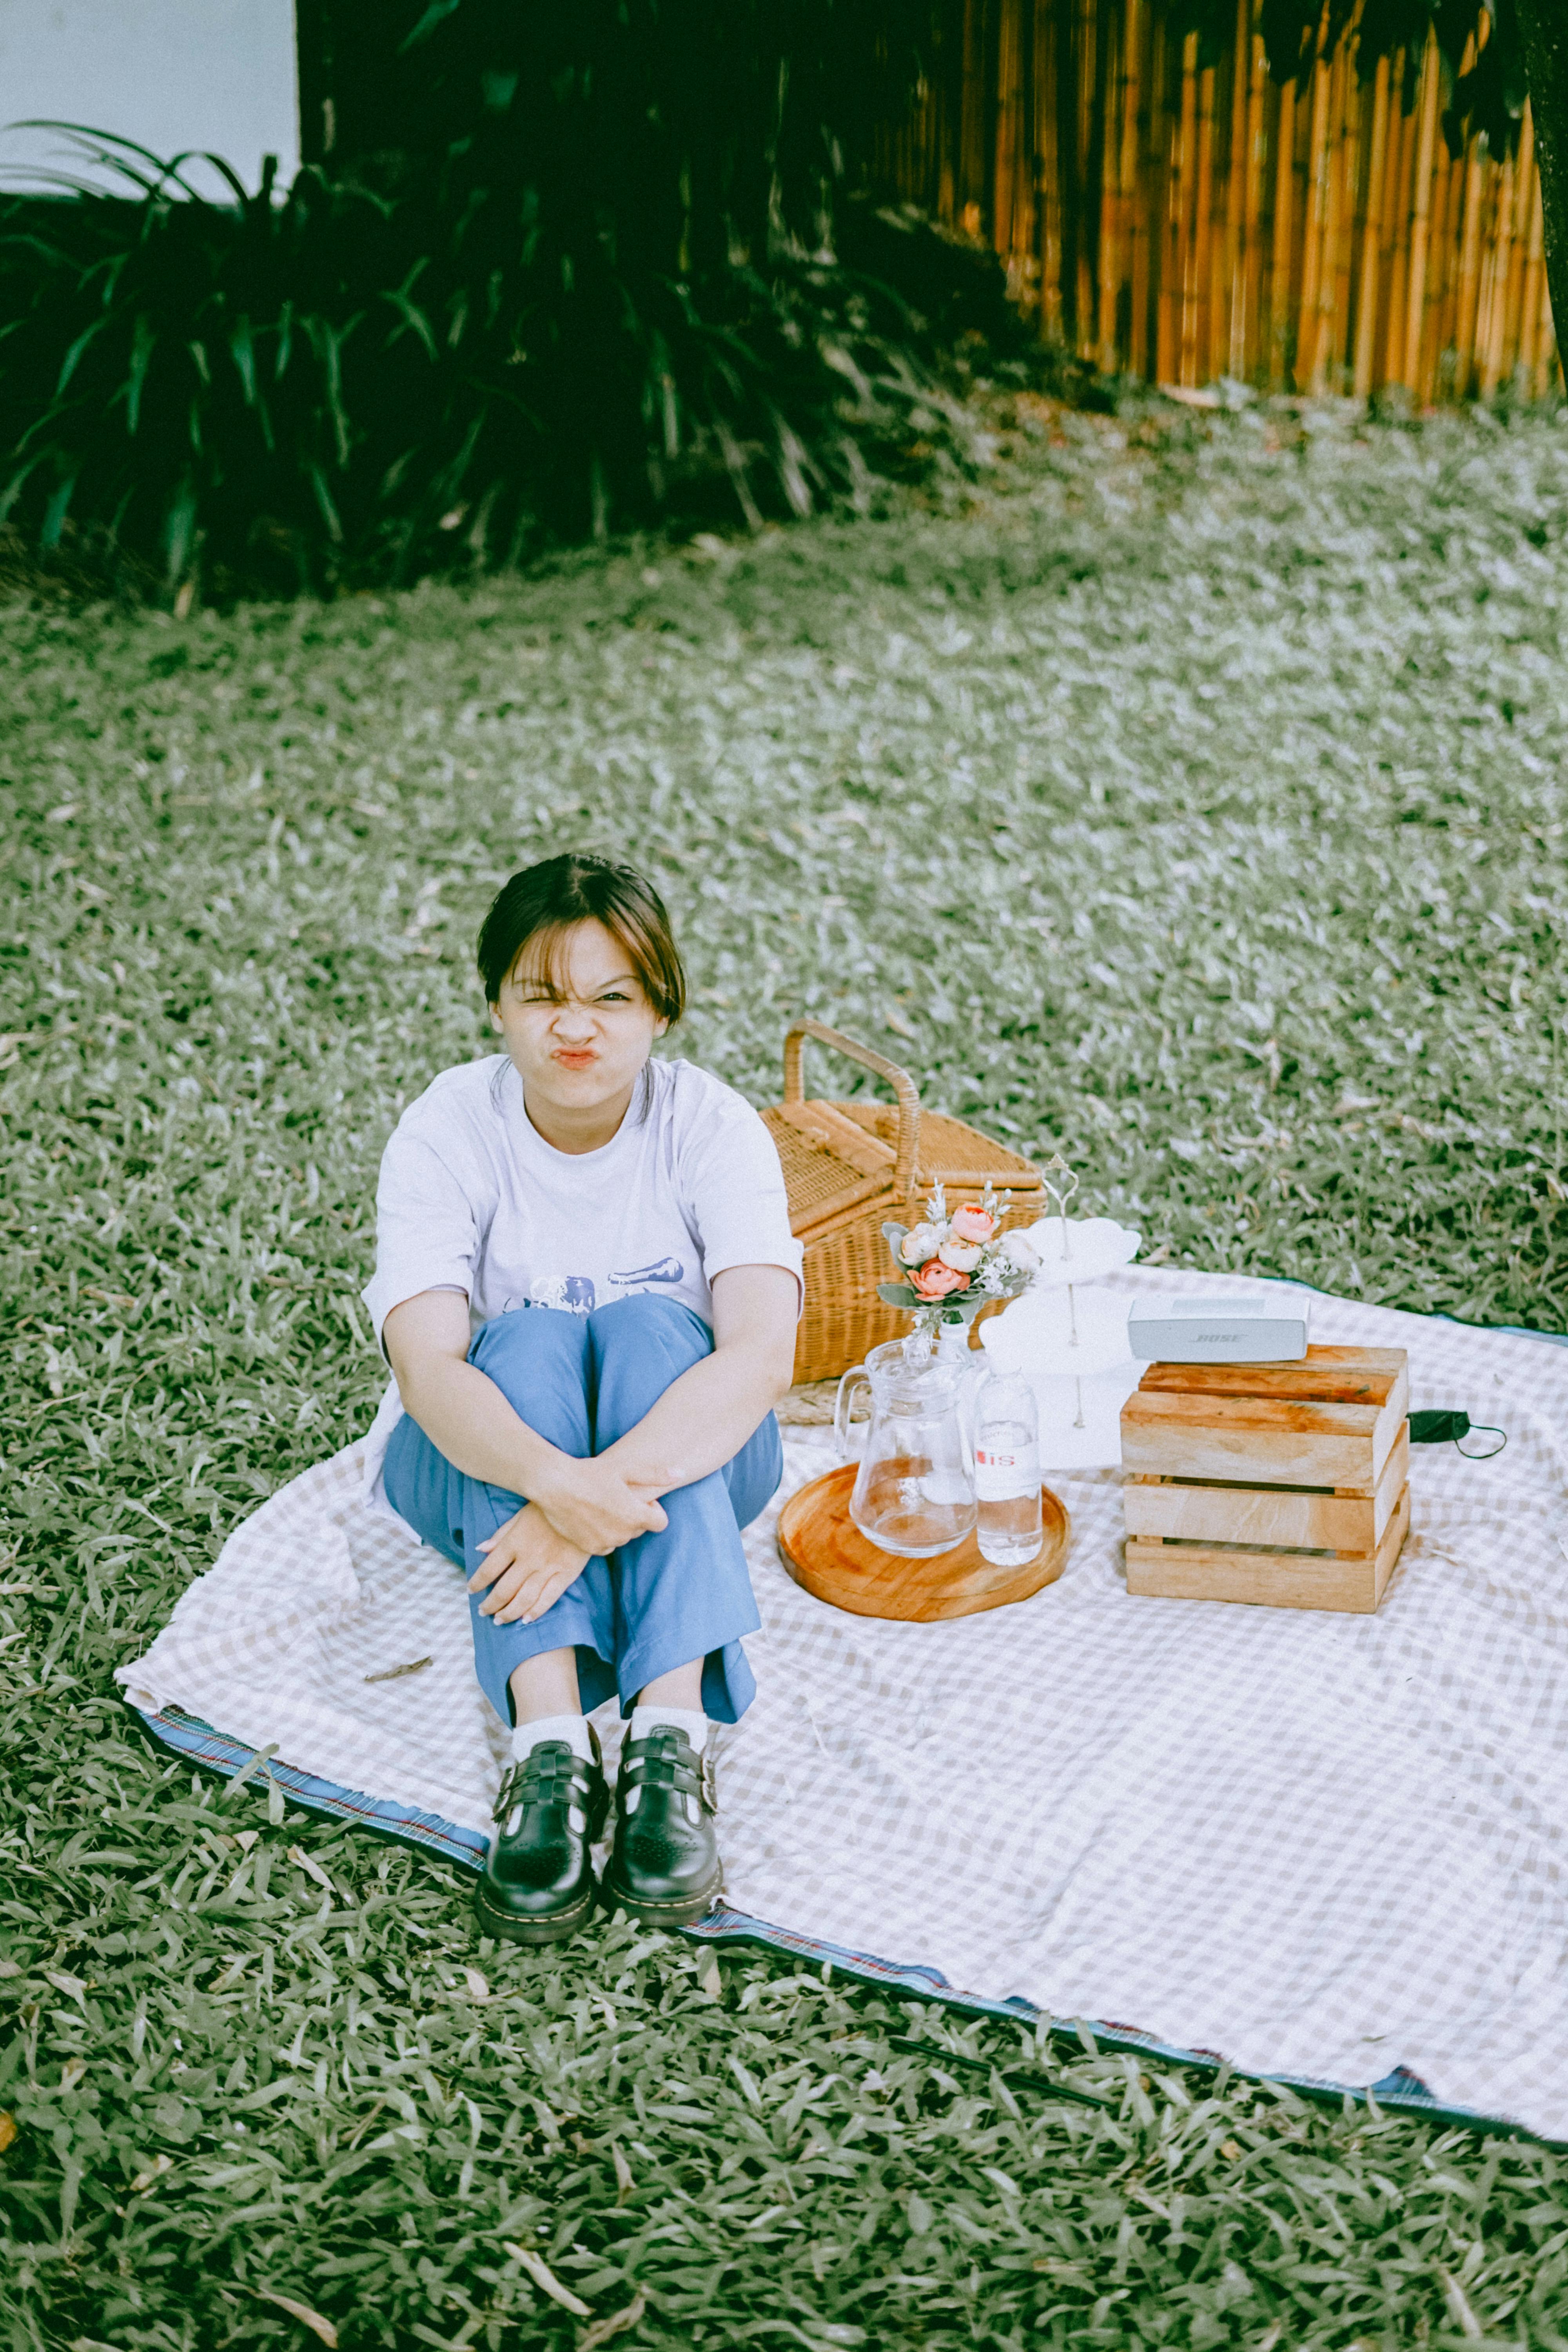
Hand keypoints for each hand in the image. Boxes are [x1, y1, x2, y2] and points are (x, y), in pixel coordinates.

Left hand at [469, 1504, 590, 1624]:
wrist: (584, 1506)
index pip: (489, 1569)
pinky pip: (549, 1598)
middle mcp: (529, 1558)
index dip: (477, 1582)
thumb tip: (480, 1549)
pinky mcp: (567, 1573)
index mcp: (515, 1542)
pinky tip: (526, 1620)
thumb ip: (501, 1534)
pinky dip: (536, 1611)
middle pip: (504, 1589)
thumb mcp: (521, 1515)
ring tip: (499, 1620)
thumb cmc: (549, 1508)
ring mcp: (548, 1568)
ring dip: (509, 1613)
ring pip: (524, 1598)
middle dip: (491, 1604)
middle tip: (483, 1612)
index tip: (471, 1590)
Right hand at [531, 1454, 667, 1556]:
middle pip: (640, 1529)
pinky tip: (591, 1516)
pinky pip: (605, 1545)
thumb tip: (681, 1473)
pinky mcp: (589, 1548)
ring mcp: (605, 1543)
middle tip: (617, 1497)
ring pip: (622, 1537)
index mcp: (635, 1515)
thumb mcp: (625, 1468)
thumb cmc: (590, 1473)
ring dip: (618, 1526)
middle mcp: (622, 1534)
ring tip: (602, 1505)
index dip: (654, 1509)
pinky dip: (603, 1534)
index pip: (661, 1523)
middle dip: (635, 1515)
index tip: (639, 1497)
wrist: (554, 1485)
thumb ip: (655, 1474)